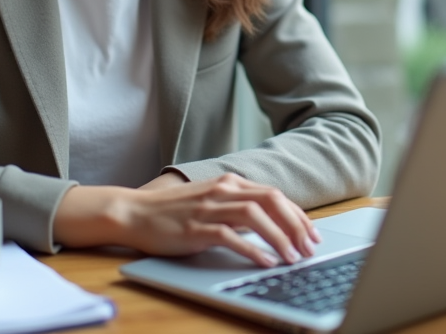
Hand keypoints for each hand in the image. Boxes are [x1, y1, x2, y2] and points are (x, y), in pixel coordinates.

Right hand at [54, 173, 320, 267]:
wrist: (134, 212)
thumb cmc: (173, 211)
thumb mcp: (211, 201)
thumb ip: (238, 206)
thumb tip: (270, 224)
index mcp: (229, 183)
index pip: (274, 194)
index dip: (297, 214)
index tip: (311, 233)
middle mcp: (223, 190)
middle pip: (271, 201)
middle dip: (296, 225)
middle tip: (310, 247)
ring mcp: (209, 208)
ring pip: (256, 216)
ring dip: (279, 237)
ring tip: (293, 257)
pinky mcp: (196, 227)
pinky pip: (231, 236)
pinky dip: (252, 249)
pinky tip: (265, 262)